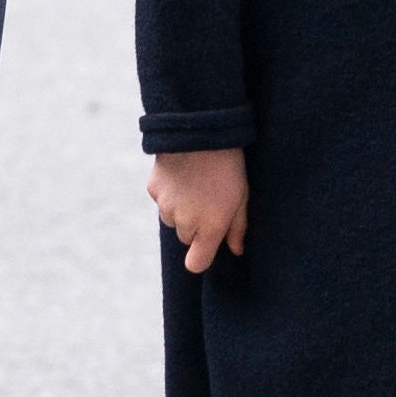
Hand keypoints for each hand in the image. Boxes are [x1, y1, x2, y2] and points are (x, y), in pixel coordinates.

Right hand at [149, 149, 249, 275]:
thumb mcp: (243, 195)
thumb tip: (236, 250)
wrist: (201, 133)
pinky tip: (182, 174)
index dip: (201, 255)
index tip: (208, 243)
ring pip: (172, 218)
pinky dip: (168, 192)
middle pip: (186, 237)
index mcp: (210, 228)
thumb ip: (238, 227)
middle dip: (195, 225)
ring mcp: (165, 207)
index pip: (196, 263)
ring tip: (196, 184)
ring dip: (180, 209)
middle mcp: (184, 223)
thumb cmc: (229, 165)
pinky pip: (160, 200)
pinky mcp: (153, 190)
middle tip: (208, 200)